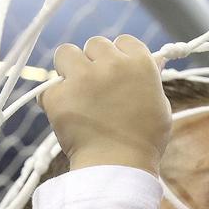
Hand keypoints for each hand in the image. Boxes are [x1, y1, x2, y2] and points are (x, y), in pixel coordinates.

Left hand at [41, 35, 170, 174]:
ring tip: (75, 92)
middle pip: (95, 44)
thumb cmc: (144, 142)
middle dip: (93, 61)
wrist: (118, 167)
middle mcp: (111, 64)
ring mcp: (83, 78)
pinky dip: (54, 99)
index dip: (119, 56)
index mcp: (140, 64)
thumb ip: (152, 80)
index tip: (116, 73)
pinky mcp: (58, 95)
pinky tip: (65, 114)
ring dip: (68, 68)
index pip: (124, 41)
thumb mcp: (160, 107)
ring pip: (66, 53)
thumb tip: (153, 62)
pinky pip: (48, 87)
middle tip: (95, 86)